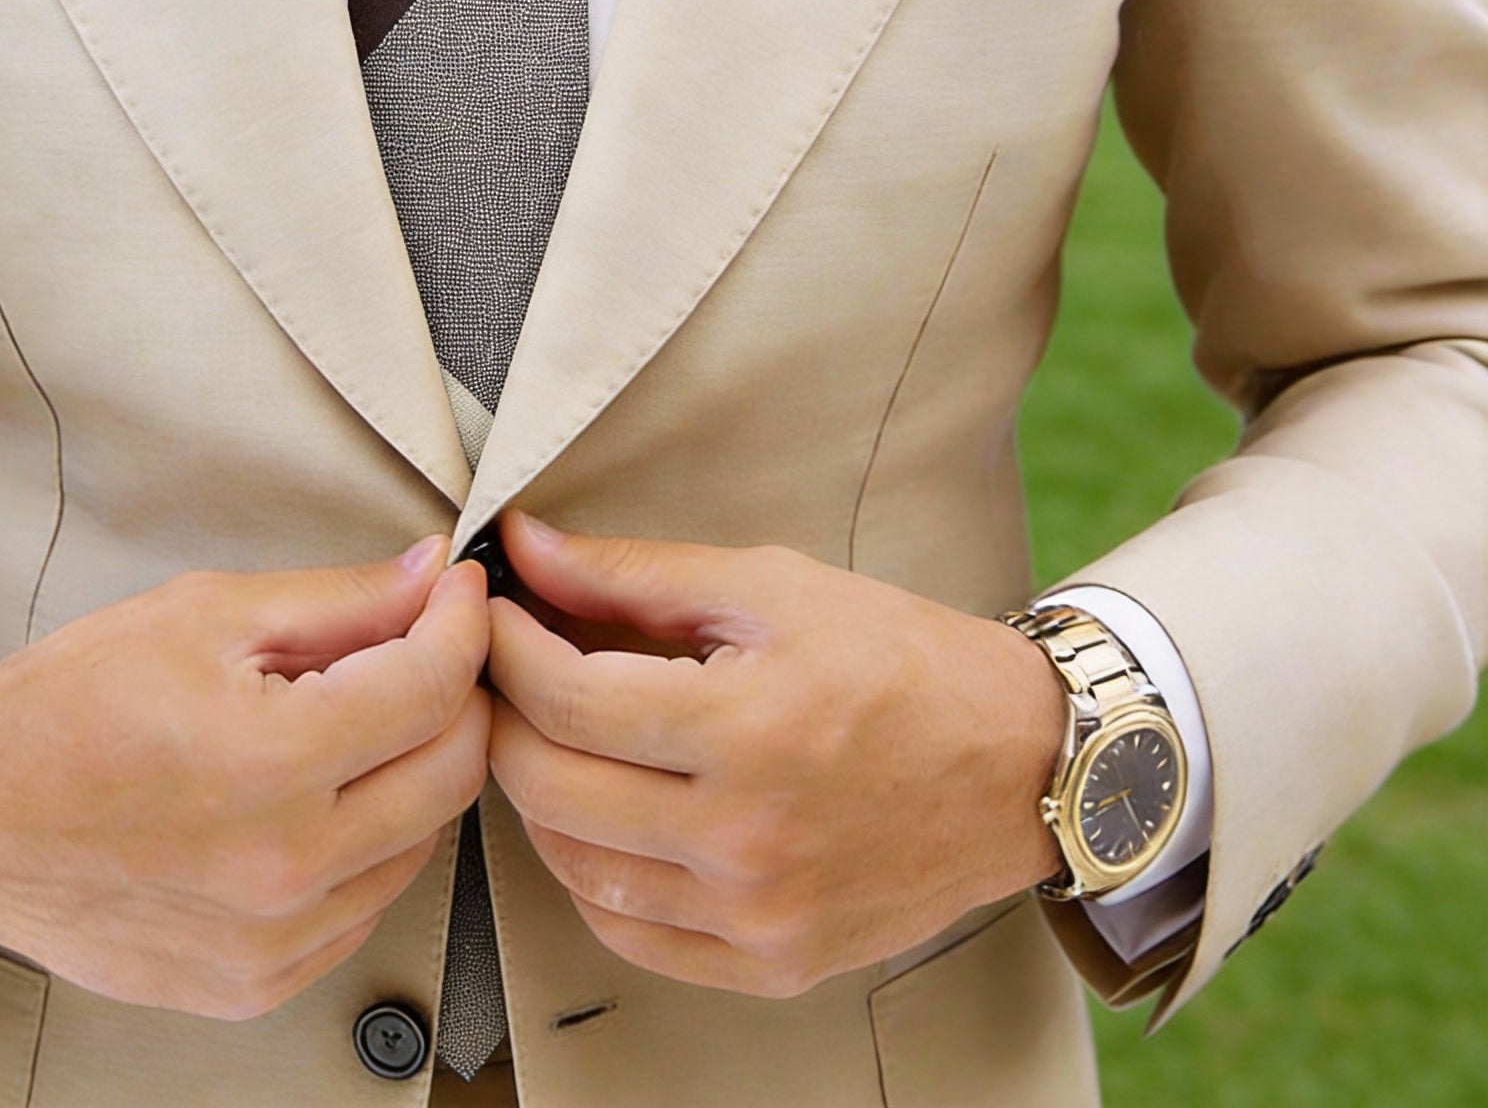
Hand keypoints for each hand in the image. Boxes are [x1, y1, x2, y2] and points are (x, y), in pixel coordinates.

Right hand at [0, 539, 490, 1018]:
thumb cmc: (67, 708)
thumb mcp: (205, 614)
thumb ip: (339, 599)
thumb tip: (430, 576)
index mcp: (270, 763)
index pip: (433, 687)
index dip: (462, 622)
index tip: (458, 592)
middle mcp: (283, 868)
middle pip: (452, 771)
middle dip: (457, 693)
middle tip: (424, 645)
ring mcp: (273, 941)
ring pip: (422, 841)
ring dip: (414, 769)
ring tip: (354, 718)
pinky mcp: (257, 983)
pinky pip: (366, 903)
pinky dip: (369, 842)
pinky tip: (318, 795)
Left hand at [485, 513, 1065, 997]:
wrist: (1019, 764)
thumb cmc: (899, 659)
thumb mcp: (770, 586)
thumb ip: (635, 573)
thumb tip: (525, 547)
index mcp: (749, 729)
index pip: (567, 699)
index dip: (506, 647)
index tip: (492, 612)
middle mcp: (748, 837)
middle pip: (551, 786)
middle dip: (504, 715)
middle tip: (504, 669)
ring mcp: (759, 914)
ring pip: (574, 868)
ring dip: (537, 795)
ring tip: (550, 735)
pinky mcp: (773, 964)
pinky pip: (630, 935)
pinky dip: (590, 875)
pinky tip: (601, 816)